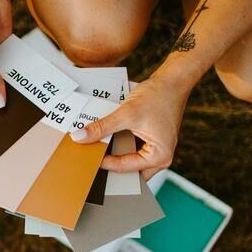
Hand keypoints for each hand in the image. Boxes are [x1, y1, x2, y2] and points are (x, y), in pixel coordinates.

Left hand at [70, 74, 190, 179]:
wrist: (171, 81)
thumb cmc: (158, 96)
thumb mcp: (126, 113)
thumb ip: (102, 127)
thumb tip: (80, 137)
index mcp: (159, 157)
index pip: (125, 167)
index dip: (103, 162)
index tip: (86, 156)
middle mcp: (159, 157)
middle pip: (128, 169)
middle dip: (109, 163)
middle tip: (89, 158)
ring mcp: (154, 149)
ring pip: (128, 159)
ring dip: (113, 152)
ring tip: (94, 147)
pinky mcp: (149, 139)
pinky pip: (130, 147)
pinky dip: (118, 142)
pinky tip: (105, 136)